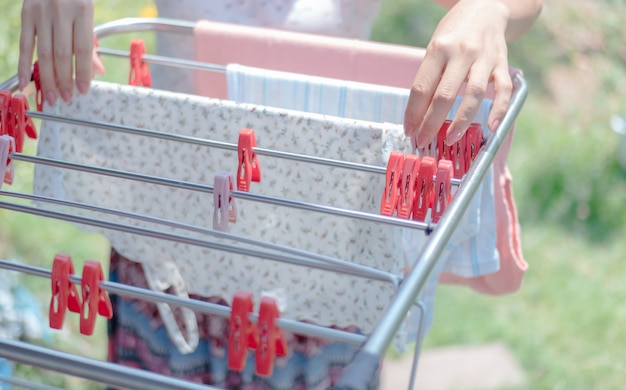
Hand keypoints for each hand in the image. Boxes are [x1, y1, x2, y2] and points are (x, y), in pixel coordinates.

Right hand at [18, 0, 95, 104]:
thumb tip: (96, 72)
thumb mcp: (89, 11)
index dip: (83, 72)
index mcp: (82, 10)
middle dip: (64, 80)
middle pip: (62, 54)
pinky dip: (23, 65)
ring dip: (47, 78)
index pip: (83, 49)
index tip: (83, 91)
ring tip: (52, 97)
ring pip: (43, 53)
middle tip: (65, 99)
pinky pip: (24, 44)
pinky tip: (25, 82)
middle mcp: (60, 11)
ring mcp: (40, 12)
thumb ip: (90, 40)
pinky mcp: (26, 13)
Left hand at [404, 0, 512, 147]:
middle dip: (431, 123)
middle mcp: (461, 53)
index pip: (421, 87)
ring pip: (474, 94)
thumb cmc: (454, 33)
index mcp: (438, 49)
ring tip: (451, 139)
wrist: (485, 7)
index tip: (409, 131)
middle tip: (424, 141)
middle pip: (444, 95)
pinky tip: (492, 126)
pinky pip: (504, 89)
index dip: (413, 113)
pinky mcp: (502, 63)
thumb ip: (430, 77)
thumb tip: (419, 114)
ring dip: (461, 121)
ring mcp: (484, 58)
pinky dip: (500, 109)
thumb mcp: (436, 48)